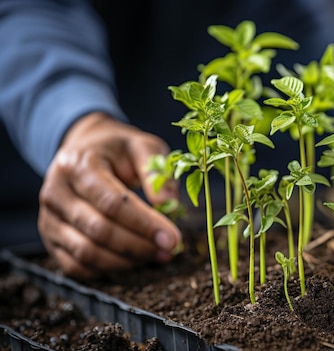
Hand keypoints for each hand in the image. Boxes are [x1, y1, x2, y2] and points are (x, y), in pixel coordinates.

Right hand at [38, 112, 180, 278]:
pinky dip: (106, 270)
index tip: (173, 238)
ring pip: (86, 252)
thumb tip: (170, 203)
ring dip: (126, 261)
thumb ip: (156, 171)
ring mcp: (48, 217)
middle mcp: (56, 192)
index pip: (112, 203)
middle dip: (139, 245)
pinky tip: (132, 262)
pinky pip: (75, 266)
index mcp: (78, 165)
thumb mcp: (142, 146)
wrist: (84, 149)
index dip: (144, 224)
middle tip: (170, 250)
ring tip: (156, 256)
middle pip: (99, 230)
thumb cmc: (118, 150)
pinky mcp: (50, 237)